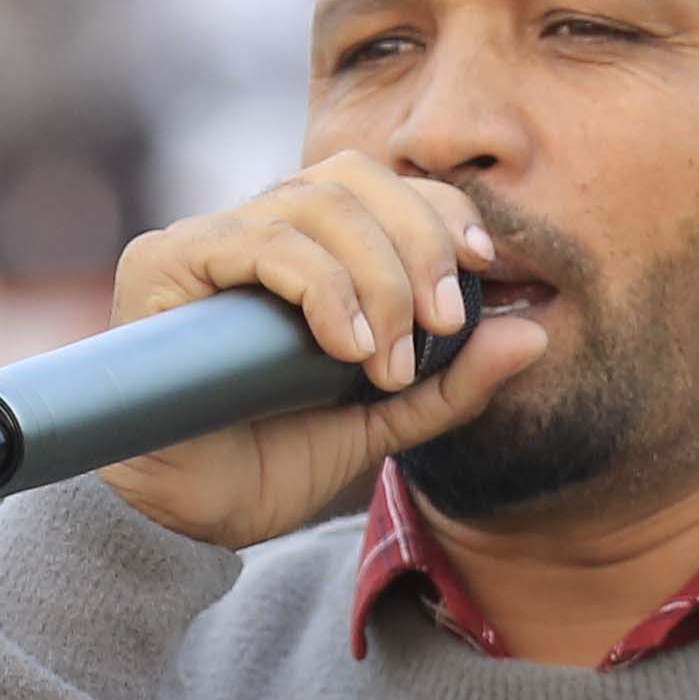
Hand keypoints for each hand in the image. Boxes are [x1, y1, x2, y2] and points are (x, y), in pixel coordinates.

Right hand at [93, 150, 555, 549]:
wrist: (184, 520)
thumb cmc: (268, 462)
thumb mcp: (381, 425)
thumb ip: (451, 382)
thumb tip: (534, 332)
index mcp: (308, 251)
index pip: (384, 187)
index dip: (441, 213)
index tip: (482, 270)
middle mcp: (257, 229)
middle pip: (354, 179)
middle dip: (417, 244)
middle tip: (441, 327)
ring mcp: (208, 241)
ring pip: (314, 204)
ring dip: (376, 277)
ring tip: (386, 360)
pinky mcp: (165, 264)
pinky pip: (261, 243)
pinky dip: (320, 286)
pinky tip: (345, 345)